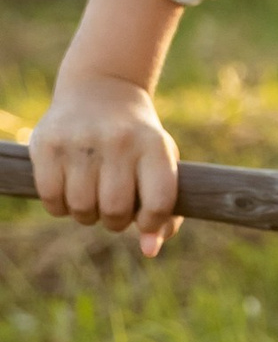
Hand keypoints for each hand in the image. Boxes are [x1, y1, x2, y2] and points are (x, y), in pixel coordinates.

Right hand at [32, 71, 181, 256]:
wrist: (100, 90)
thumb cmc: (137, 141)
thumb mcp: (161, 165)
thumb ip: (165, 212)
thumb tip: (149, 251)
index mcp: (154, 145)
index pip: (159, 203)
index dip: (150, 222)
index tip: (143, 217)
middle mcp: (118, 140)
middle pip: (115, 211)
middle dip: (115, 221)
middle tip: (112, 207)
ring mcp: (80, 140)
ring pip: (82, 209)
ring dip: (87, 215)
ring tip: (92, 197)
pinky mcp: (47, 143)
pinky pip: (52, 199)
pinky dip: (60, 207)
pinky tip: (69, 191)